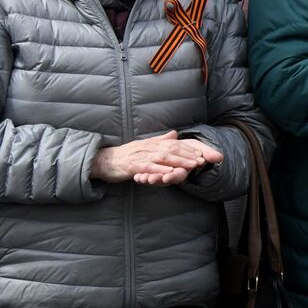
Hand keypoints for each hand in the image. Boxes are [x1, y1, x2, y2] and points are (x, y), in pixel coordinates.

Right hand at [92, 130, 223, 184]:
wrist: (104, 160)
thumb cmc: (126, 154)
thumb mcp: (145, 145)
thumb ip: (160, 140)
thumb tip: (174, 134)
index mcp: (153, 143)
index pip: (174, 144)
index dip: (189, 149)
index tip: (203, 153)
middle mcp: (149, 148)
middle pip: (172, 149)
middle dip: (188, 154)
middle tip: (202, 160)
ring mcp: (141, 157)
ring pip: (163, 158)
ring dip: (178, 161)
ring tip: (191, 166)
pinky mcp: (133, 166)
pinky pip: (148, 168)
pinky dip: (160, 170)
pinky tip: (169, 172)